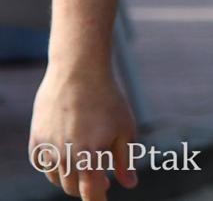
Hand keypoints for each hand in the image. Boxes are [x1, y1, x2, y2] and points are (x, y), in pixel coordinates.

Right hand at [29, 66, 139, 199]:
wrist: (79, 72)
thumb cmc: (108, 100)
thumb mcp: (125, 129)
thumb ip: (125, 161)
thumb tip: (129, 185)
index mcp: (90, 155)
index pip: (90, 192)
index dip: (97, 200)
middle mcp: (65, 155)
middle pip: (72, 187)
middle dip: (87, 188)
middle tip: (102, 180)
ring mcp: (48, 147)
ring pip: (56, 177)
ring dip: (70, 178)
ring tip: (86, 166)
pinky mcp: (36, 138)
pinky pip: (41, 164)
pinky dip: (52, 167)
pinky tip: (65, 158)